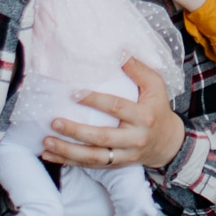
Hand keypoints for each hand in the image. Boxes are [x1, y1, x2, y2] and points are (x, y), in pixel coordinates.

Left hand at [41, 58, 185, 171]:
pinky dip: (69, 162)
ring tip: (47, 142)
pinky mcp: (116, 164)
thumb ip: (138, 69)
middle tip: (55, 121)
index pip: (116, 108)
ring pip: (94, 157)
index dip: (95, 101)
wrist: (168, 143)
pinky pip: (90, 165)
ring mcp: (124, 155)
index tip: (74, 94)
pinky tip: (50, 156)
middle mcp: (134, 138)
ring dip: (68, 151)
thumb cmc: (157, 109)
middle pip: (102, 137)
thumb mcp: (156, 86)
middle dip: (76, 131)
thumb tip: (119, 50)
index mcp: (143, 116)